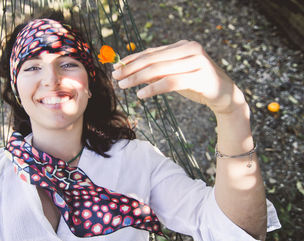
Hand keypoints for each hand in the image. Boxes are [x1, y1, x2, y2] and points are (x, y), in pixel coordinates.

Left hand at [112, 40, 246, 114]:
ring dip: (137, 78)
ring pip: (159, 69)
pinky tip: (141, 95)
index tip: (116, 67)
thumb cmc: (197, 85)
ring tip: (123, 86)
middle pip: (153, 59)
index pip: (152, 52)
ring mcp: (197, 61)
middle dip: (131, 69)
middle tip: (115, 78)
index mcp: (183, 45)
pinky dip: (153, 88)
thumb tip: (132, 72)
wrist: (225, 96)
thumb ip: (157, 71)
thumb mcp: (175, 75)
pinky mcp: (200, 76)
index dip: (132, 59)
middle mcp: (190, 49)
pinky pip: (171, 82)